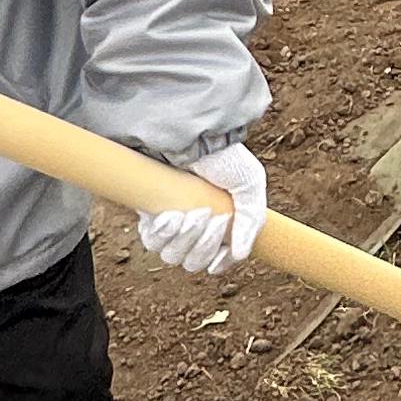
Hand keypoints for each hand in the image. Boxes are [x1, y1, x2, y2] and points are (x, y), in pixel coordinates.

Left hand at [139, 138, 266, 277]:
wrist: (195, 137)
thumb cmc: (225, 158)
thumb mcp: (250, 185)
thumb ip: (251, 220)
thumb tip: (240, 254)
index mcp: (219, 228)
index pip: (216, 262)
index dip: (221, 261)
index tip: (226, 247)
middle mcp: (192, 231)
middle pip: (193, 262)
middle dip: (205, 244)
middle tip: (213, 216)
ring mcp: (170, 226)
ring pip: (172, 256)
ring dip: (186, 238)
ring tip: (195, 212)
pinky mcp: (149, 217)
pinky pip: (151, 241)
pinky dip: (164, 232)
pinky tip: (172, 214)